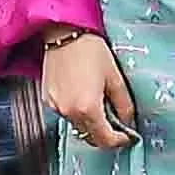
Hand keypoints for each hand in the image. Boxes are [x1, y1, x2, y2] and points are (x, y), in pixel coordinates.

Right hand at [40, 30, 137, 149]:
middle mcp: (69, 111)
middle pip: (89, 136)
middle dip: (105, 134)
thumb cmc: (91, 50)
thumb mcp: (115, 77)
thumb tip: (127, 121)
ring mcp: (55, 106)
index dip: (119, 141)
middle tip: (117, 124)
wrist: (64, 33)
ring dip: (89, 122)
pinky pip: (65, 113)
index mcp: (88, 108)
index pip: (104, 139)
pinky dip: (76, 111)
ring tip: (99, 105)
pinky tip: (82, 96)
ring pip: (77, 125)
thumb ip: (124, 104)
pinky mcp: (47, 99)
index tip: (127, 137)